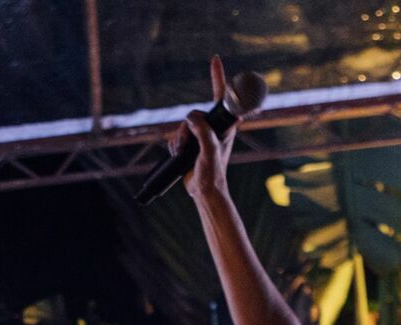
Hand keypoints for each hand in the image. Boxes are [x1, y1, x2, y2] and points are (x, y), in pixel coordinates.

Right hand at [178, 55, 238, 205]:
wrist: (204, 190)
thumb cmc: (212, 172)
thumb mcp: (209, 151)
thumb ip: (202, 132)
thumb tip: (190, 118)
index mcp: (225, 124)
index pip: (221, 95)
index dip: (217, 76)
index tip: (215, 59)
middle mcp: (214, 126)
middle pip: (194, 114)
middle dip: (186, 130)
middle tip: (187, 145)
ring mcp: (202, 134)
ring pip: (183, 125)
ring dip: (179, 139)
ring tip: (184, 154)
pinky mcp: (192, 142)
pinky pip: (178, 135)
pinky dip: (175, 145)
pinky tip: (179, 155)